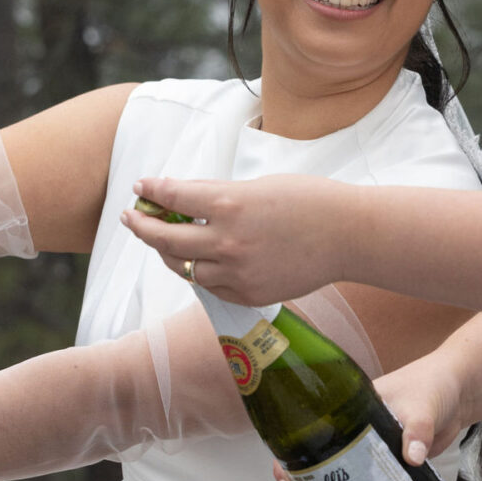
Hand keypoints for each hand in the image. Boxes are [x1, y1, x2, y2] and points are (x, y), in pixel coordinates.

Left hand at [123, 174, 350, 305]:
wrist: (348, 236)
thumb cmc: (310, 201)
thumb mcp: (258, 186)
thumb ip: (219, 196)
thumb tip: (185, 199)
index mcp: (229, 205)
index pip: (173, 197)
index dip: (151, 191)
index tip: (141, 187)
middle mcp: (227, 242)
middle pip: (166, 239)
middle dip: (143, 226)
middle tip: (133, 217)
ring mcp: (237, 273)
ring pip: (183, 267)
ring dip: (167, 253)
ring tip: (162, 241)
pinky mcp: (249, 294)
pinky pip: (210, 286)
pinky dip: (199, 272)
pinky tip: (197, 261)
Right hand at [266, 345, 473, 480]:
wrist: (458, 392)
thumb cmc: (431, 387)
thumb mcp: (421, 406)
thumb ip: (418, 428)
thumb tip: (414, 456)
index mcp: (346, 419)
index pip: (306, 442)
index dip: (291, 467)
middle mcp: (349, 443)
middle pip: (318, 480)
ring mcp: (367, 463)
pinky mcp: (387, 477)